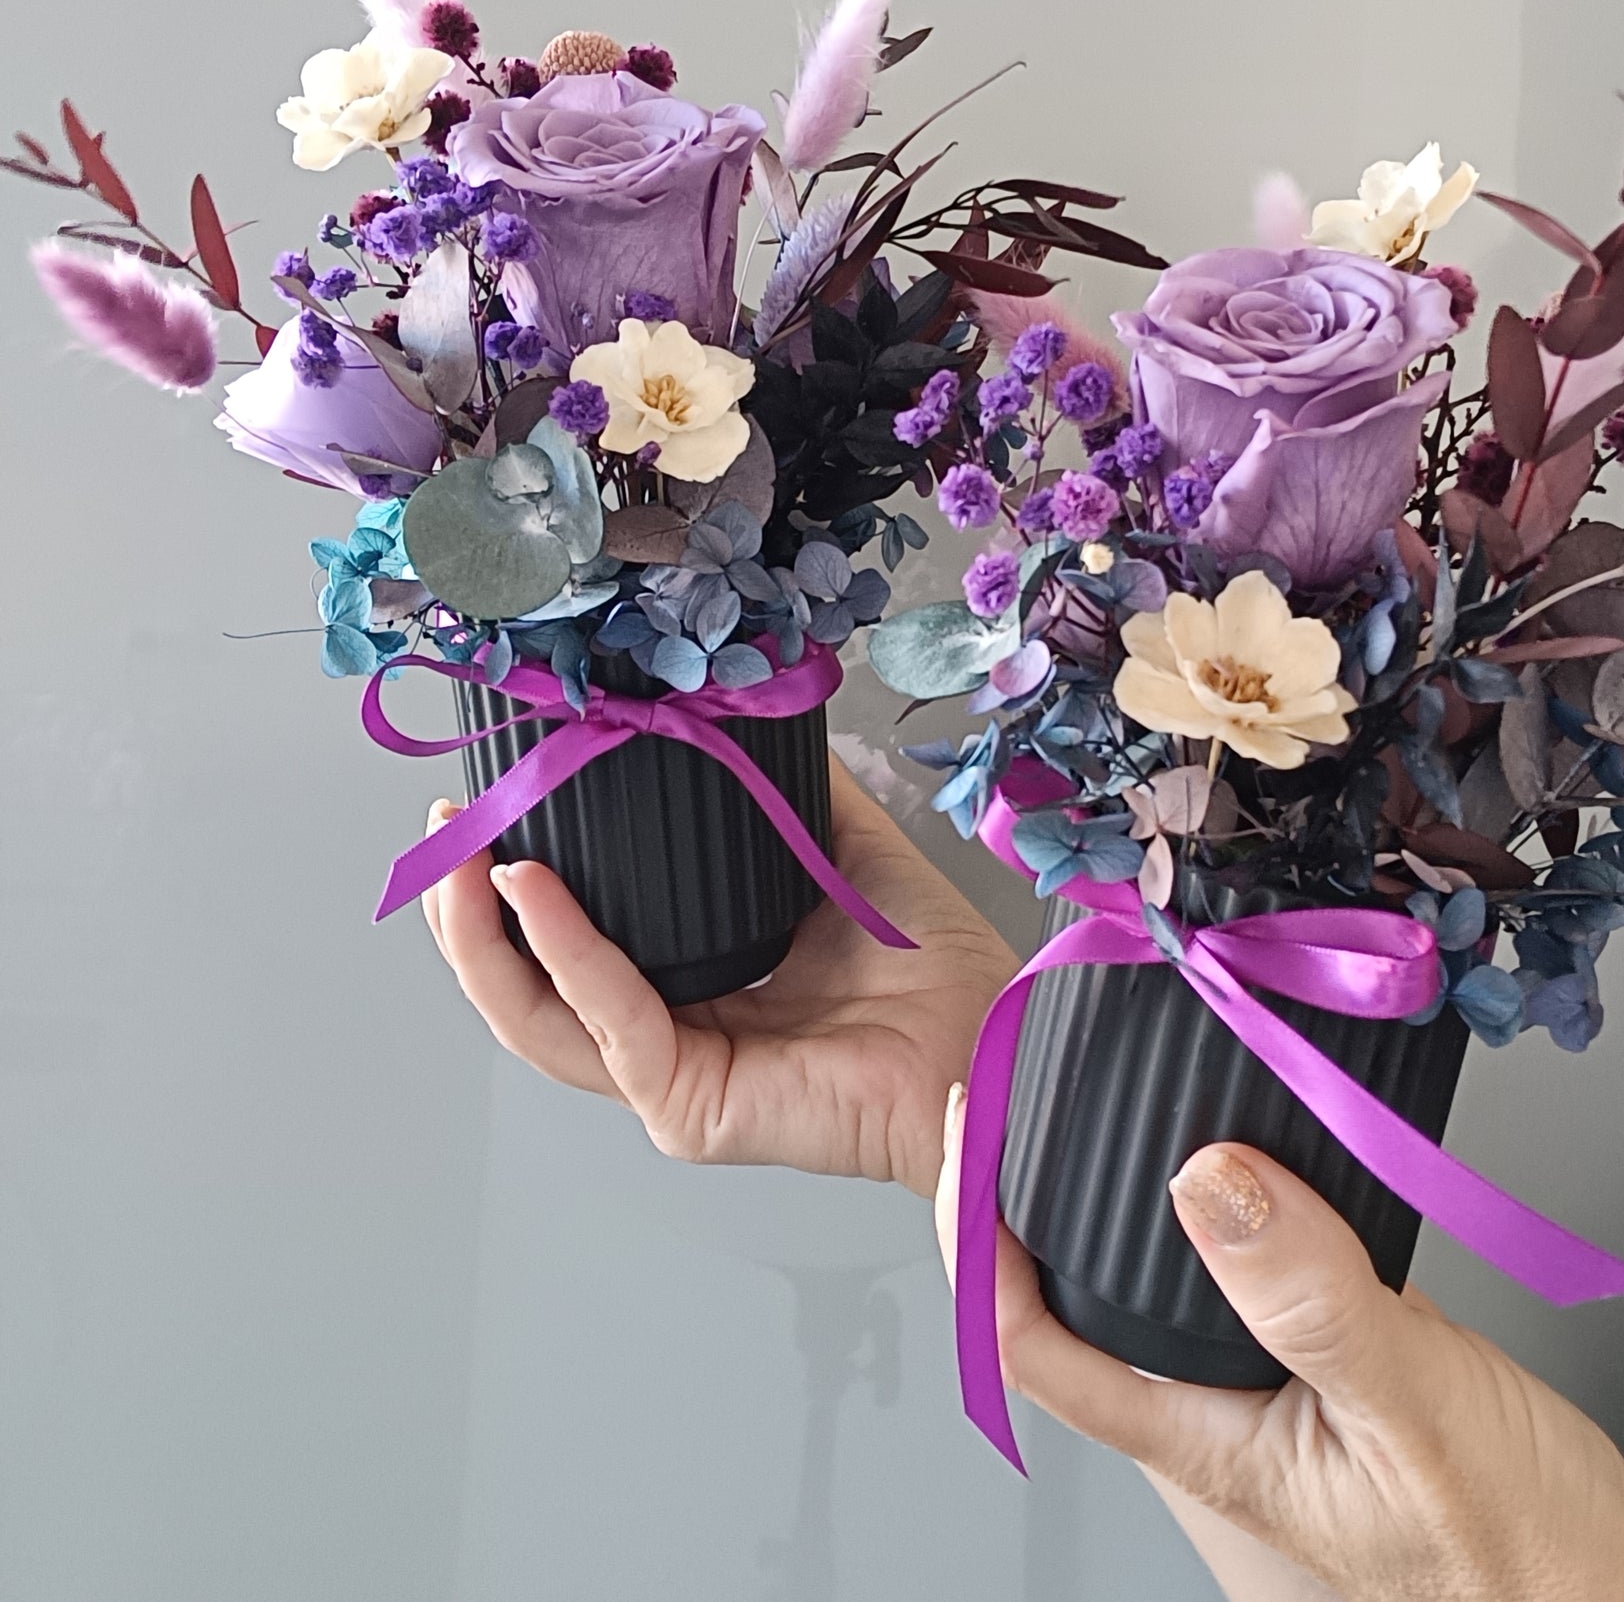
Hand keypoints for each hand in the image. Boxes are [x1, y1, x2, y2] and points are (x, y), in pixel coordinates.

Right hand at [423, 761, 1016, 1196]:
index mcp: (689, 990)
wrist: (984, 1033)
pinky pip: (608, 1019)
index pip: (565, 950)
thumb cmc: (926, 965)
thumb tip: (723, 715)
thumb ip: (775, 792)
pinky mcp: (690, 1103)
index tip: (482, 806)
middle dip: (464, 914)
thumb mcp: (835, 847)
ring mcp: (669, 1079)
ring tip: (458, 858)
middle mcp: (665, 1038)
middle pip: (526, 989)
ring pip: (537, 1017)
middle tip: (444, 828)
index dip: (507, 889)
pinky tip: (530, 890)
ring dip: (483, 938)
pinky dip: (563, 951)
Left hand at [936, 1093, 1623, 1601]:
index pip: (1028, 1343)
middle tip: (1019, 1077)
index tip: (971, 1123)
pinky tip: (1242, 1139)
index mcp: (1202, 1442)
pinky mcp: (1325, 1352)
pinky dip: (1224, 1193)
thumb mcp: (1416, 1410)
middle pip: (1070, 1300)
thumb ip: (1312, 1300)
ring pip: (1156, 1275)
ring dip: (1117, 1189)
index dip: (975, 1237)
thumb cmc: (1529, 1552)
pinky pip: (1244, 1263)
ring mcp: (1267, 1382)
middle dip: (1023, 1194)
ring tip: (1094, 1089)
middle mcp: (1213, 1409)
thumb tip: (1205, 1176)